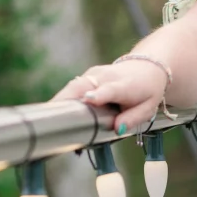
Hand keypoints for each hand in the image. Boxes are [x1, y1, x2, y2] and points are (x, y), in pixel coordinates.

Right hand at [48, 61, 166, 134]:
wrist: (147, 67)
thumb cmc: (146, 91)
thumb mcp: (148, 108)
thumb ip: (133, 118)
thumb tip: (116, 129)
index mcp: (124, 85)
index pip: (110, 89)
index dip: (99, 95)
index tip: (88, 100)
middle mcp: (106, 77)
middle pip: (83, 86)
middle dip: (66, 100)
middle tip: (52, 118)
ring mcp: (94, 74)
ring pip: (73, 86)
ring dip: (60, 102)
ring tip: (48, 119)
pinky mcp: (87, 76)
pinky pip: (73, 88)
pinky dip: (63, 101)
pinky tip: (54, 114)